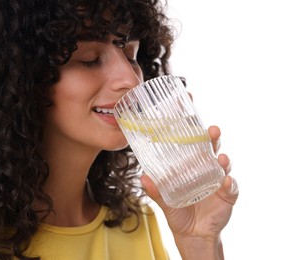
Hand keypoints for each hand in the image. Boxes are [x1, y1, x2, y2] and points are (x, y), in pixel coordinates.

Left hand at [141, 126, 238, 257]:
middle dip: (214, 139)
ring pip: (224, 166)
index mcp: (192, 167)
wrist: (192, 234)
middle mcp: (207, 170)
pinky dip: (230, 184)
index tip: (192, 122)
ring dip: (224, 161)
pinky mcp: (228, 195)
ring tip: (221, 158)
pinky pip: (232, 188)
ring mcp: (219, 181)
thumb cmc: (178, 212)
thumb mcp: (165, 201)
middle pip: (212, 150)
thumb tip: (142, 177)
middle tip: (212, 130)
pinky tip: (226, 182)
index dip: (195, 134)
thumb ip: (156, 191)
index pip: (195, 146)